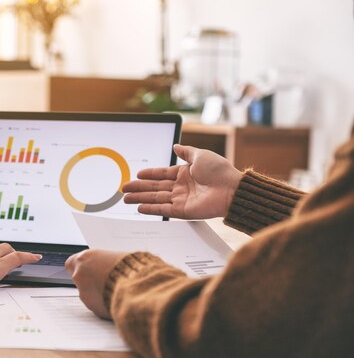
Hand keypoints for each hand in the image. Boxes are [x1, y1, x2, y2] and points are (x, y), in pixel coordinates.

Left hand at [65, 250, 128, 319]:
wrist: (136, 288)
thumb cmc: (131, 269)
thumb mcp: (119, 256)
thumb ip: (107, 261)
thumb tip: (111, 263)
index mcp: (85, 258)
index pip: (71, 263)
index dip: (80, 267)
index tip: (87, 269)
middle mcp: (80, 275)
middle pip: (79, 279)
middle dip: (90, 281)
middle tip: (105, 280)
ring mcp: (84, 292)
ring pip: (87, 293)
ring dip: (97, 293)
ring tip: (116, 290)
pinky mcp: (92, 308)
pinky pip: (96, 305)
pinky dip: (104, 303)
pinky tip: (116, 299)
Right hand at [122, 144, 241, 218]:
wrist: (232, 190)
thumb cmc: (220, 171)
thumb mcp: (201, 155)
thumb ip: (186, 152)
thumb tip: (176, 145)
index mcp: (185, 173)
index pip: (162, 174)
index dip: (149, 174)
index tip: (137, 174)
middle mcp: (181, 187)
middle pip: (155, 187)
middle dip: (138, 188)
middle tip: (124, 188)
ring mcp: (181, 200)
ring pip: (155, 198)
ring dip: (139, 198)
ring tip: (125, 199)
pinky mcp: (182, 211)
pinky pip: (163, 210)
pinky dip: (151, 209)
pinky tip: (139, 208)